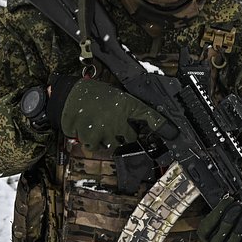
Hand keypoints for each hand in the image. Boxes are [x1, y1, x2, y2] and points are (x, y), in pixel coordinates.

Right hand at [48, 76, 168, 150]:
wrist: (69, 96)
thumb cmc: (93, 95)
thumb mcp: (116, 97)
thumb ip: (128, 109)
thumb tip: (138, 121)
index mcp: (127, 105)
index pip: (150, 115)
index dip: (162, 125)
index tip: (173, 133)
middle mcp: (119, 119)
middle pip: (131, 137)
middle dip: (125, 134)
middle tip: (115, 125)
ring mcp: (106, 130)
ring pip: (114, 144)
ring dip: (108, 138)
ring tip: (100, 125)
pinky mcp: (92, 138)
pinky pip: (97, 147)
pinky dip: (93, 141)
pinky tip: (89, 129)